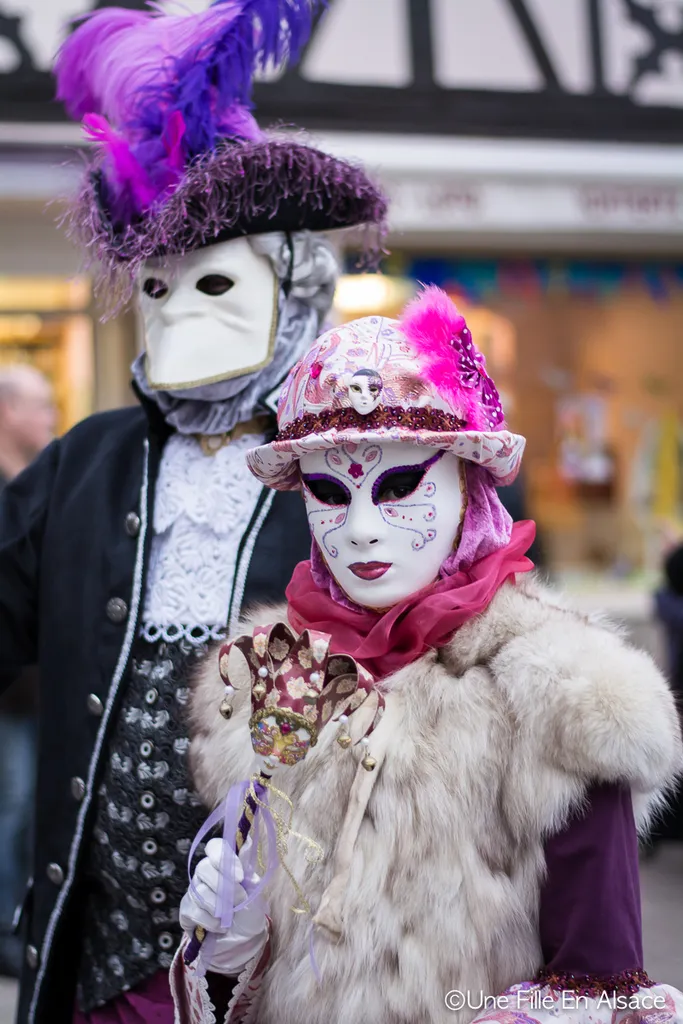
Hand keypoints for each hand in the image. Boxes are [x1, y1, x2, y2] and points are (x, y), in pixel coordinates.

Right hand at [179, 838, 267, 974]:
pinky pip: (194, 911)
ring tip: (232, 916)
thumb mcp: (255, 889)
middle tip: (240, 899)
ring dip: (220, 907)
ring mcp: (194, 891)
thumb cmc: (249, 910)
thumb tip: (245, 843)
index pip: (214, 846)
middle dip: (224, 887)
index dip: (223, 857)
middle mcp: (206, 872)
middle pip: (204, 867)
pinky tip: (220, 926)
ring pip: (200, 891)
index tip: (240, 876)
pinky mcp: (186, 911)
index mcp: (223, 863)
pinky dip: (211, 921)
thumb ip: (247, 867)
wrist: (243, 940)